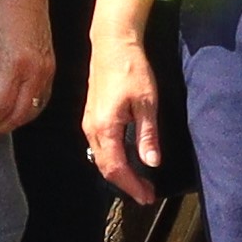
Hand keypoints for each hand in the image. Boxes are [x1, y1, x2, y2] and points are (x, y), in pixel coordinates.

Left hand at [0, 0, 54, 138]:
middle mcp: (36, 70)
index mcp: (15, 64)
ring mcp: (47, 70)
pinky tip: (12, 112)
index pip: (0, 107)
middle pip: (18, 114)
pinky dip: (28, 111)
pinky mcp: (51, 68)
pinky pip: (42, 100)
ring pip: (33, 111)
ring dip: (13, 123)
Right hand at [84, 29, 169, 200]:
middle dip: (126, 184)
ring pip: (101, 158)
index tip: (148, 197)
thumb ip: (147, 135)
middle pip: (105, 167)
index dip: (132, 186)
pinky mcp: (91, 116)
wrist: (112, 44)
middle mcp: (91, 129)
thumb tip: (152, 163)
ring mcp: (88, 122)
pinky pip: (100, 147)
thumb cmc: (131, 69)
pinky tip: (127, 159)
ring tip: (139, 181)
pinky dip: (113, 159)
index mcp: (105, 128)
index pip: (116, 168)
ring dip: (119, 172)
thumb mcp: (146, 102)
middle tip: (146, 194)